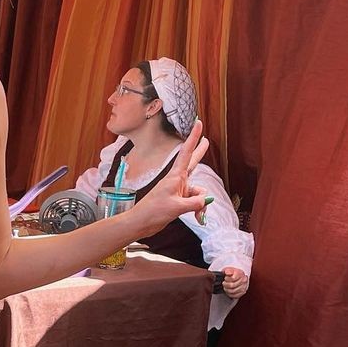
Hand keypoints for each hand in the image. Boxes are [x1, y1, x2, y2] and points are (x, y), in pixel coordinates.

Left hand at [130, 120, 210, 237]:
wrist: (140, 223)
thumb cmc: (153, 212)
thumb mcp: (177, 207)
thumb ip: (195, 203)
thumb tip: (207, 200)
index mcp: (175, 176)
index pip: (187, 152)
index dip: (193, 137)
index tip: (197, 123)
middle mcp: (177, 181)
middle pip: (193, 164)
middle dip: (200, 153)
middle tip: (206, 141)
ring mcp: (178, 191)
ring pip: (198, 192)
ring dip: (201, 204)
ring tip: (198, 216)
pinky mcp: (178, 201)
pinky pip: (194, 202)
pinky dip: (198, 210)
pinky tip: (198, 219)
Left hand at [220, 266, 247, 297]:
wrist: (237, 276)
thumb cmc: (232, 273)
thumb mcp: (229, 269)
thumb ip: (228, 270)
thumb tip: (227, 272)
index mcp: (241, 274)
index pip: (232, 278)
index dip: (227, 279)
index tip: (225, 278)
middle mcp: (244, 281)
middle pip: (232, 285)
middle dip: (225, 285)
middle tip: (224, 283)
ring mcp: (244, 287)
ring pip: (233, 291)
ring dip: (227, 290)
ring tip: (226, 287)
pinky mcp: (243, 292)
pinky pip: (235, 296)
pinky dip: (230, 294)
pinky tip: (229, 291)